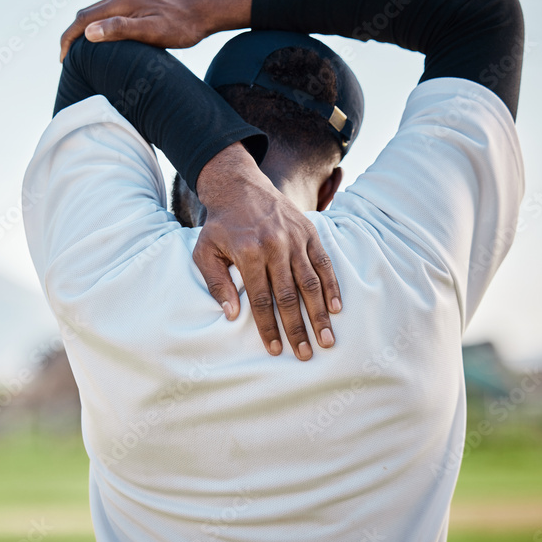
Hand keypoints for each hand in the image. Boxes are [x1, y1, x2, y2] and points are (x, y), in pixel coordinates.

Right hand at [59, 0, 255, 62]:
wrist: (208, 9)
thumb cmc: (183, 24)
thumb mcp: (152, 31)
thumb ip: (120, 30)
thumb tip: (88, 33)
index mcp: (122, 2)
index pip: (82, 19)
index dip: (68, 39)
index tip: (62, 60)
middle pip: (86, 15)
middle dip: (72, 36)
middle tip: (67, 61)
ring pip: (98, 14)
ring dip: (85, 32)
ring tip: (82, 54)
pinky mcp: (140, 3)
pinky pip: (110, 15)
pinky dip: (99, 28)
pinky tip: (106, 42)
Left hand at [194, 143, 340, 359]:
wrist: (239, 187)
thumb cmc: (219, 226)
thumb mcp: (205, 252)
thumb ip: (216, 283)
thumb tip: (232, 314)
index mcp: (248, 253)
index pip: (261, 299)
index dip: (269, 327)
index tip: (276, 350)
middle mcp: (275, 246)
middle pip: (289, 295)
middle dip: (298, 328)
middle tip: (306, 354)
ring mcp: (295, 239)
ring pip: (310, 282)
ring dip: (320, 313)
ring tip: (327, 339)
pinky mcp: (309, 232)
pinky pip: (324, 263)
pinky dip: (332, 286)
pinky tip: (336, 308)